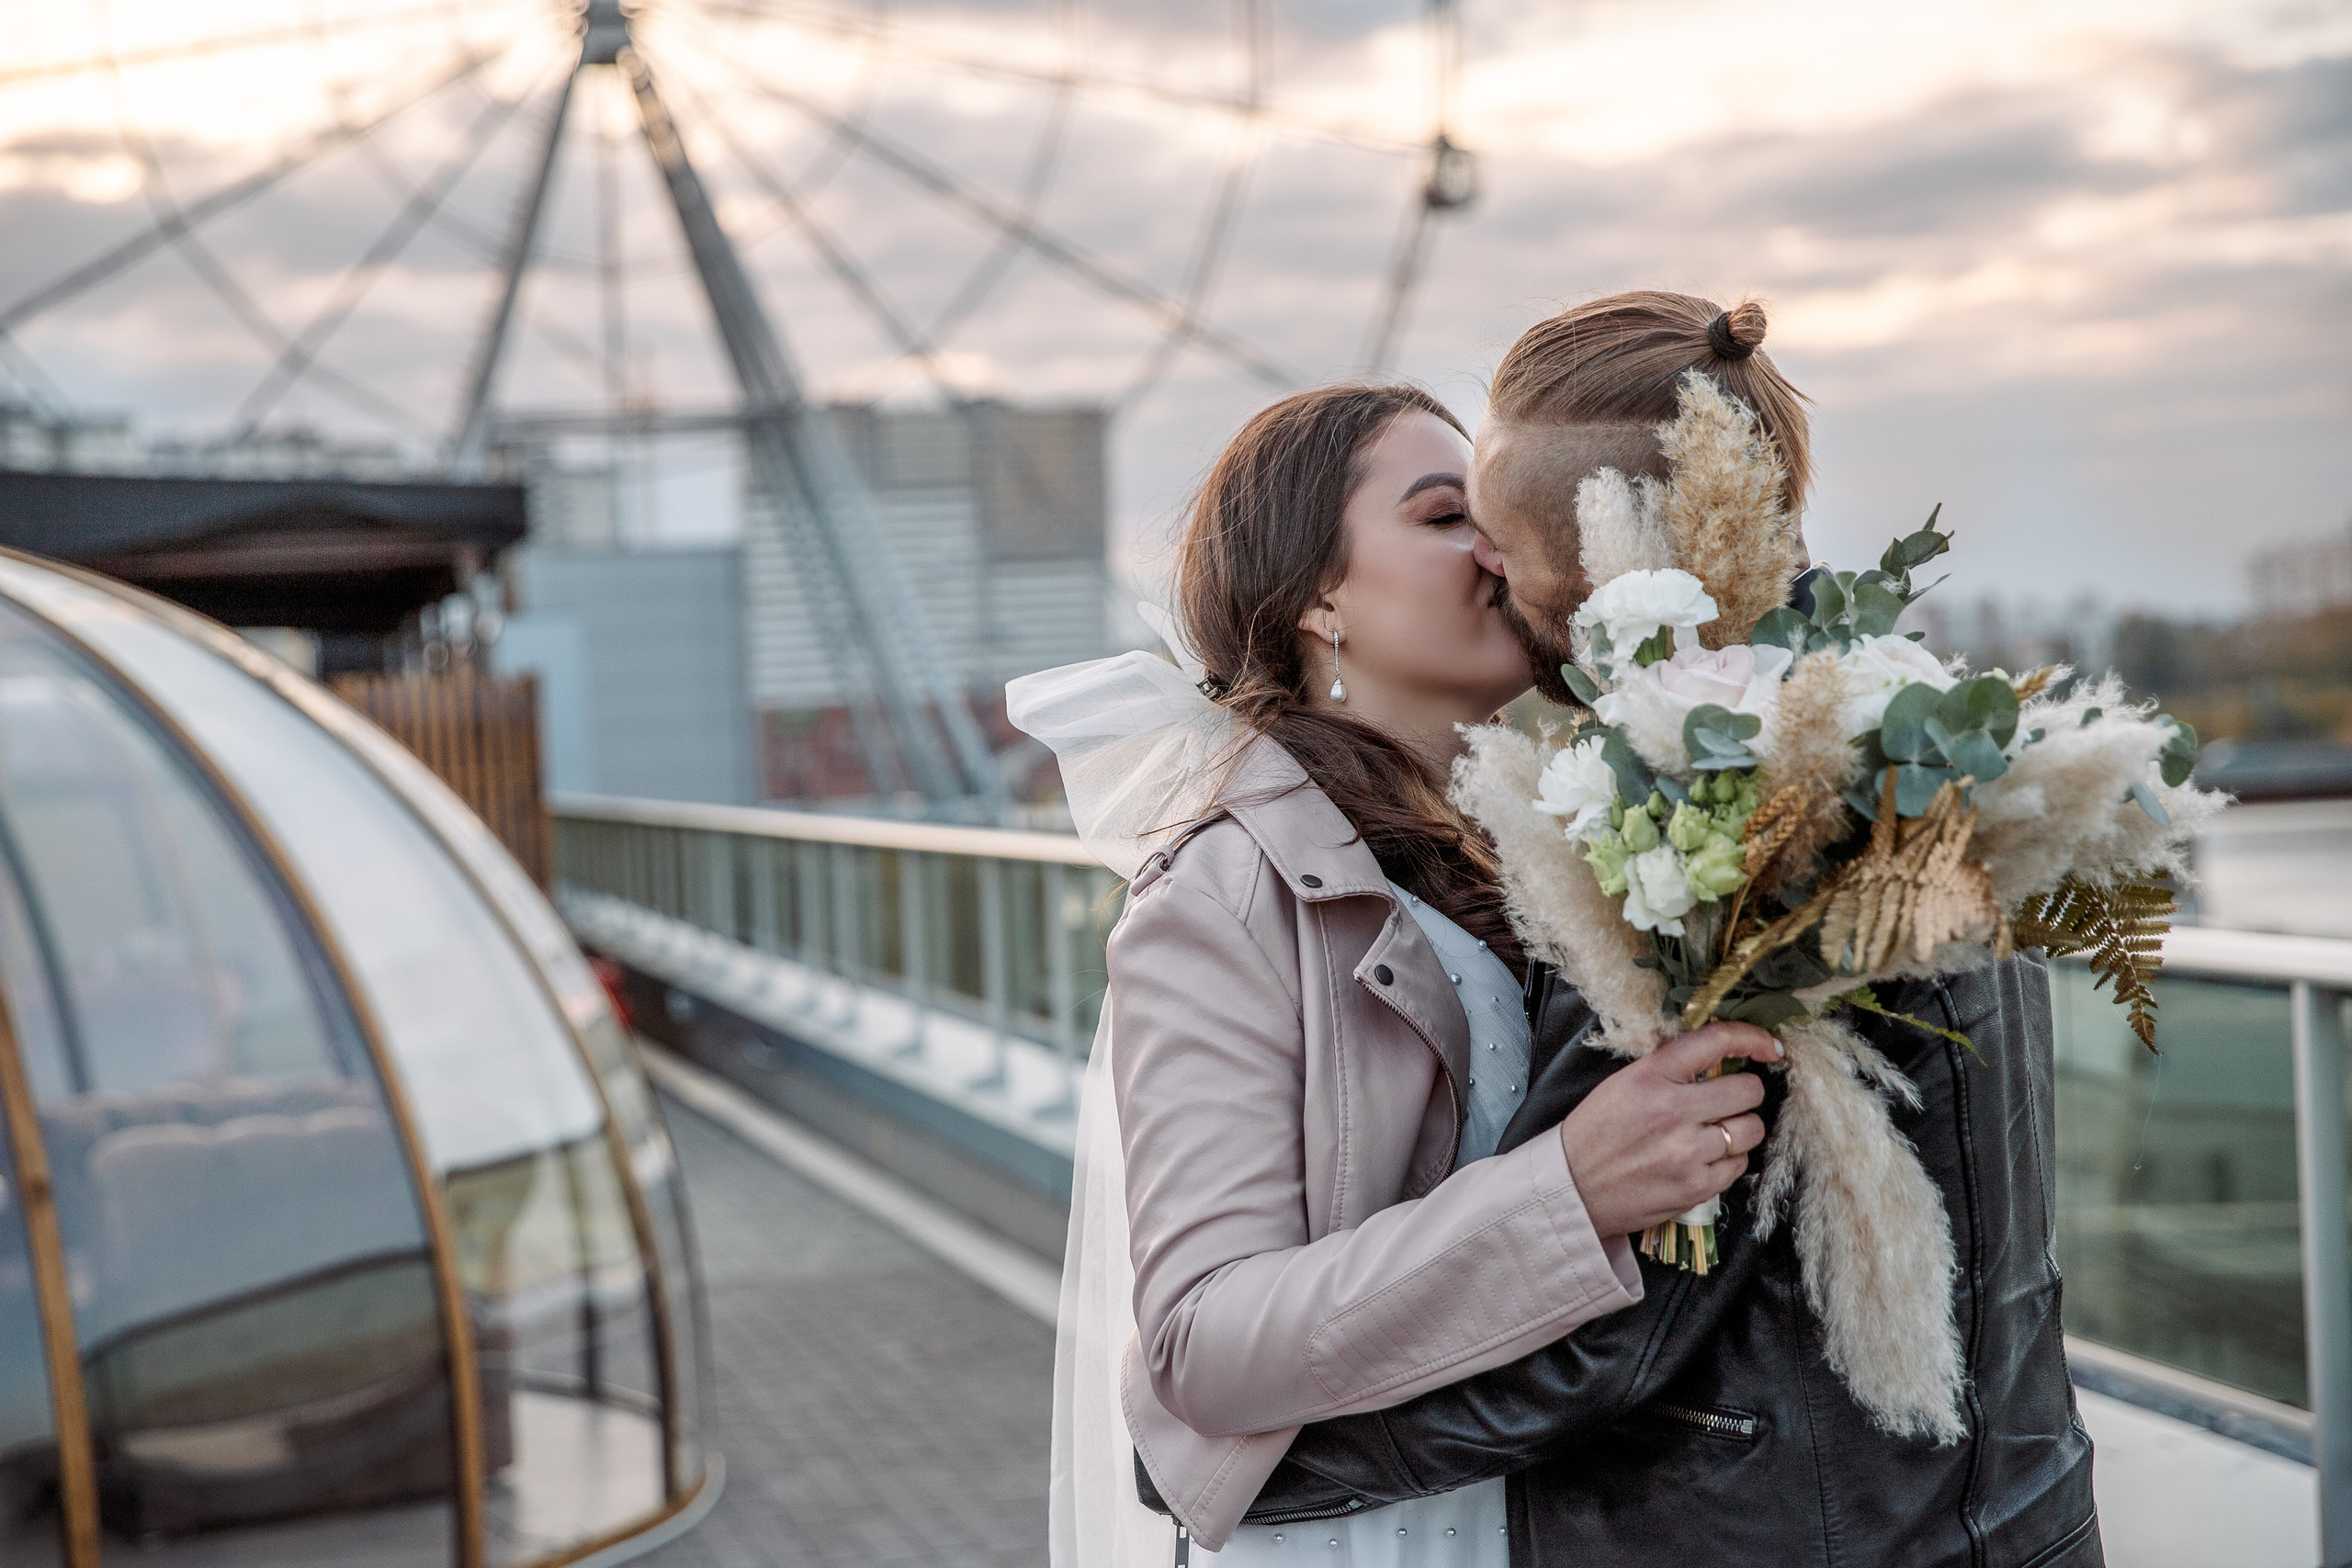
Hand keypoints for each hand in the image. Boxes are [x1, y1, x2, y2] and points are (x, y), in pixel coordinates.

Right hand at [1557, 1023, 1779, 1238]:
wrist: (1571, 1187)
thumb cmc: (1596, 1133)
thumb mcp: (1624, 1083)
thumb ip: (1670, 1069)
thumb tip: (1720, 1058)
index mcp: (1652, 1075)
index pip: (1716, 1041)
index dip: (1752, 1037)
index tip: (1768, 1046)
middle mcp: (1674, 1109)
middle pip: (1748, 1090)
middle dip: (1743, 1094)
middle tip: (1725, 1102)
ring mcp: (1688, 1151)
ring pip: (1752, 1129)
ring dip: (1739, 1129)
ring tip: (1713, 1135)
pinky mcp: (1696, 1186)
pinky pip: (1739, 1165)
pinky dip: (1728, 1161)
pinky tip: (1703, 1160)